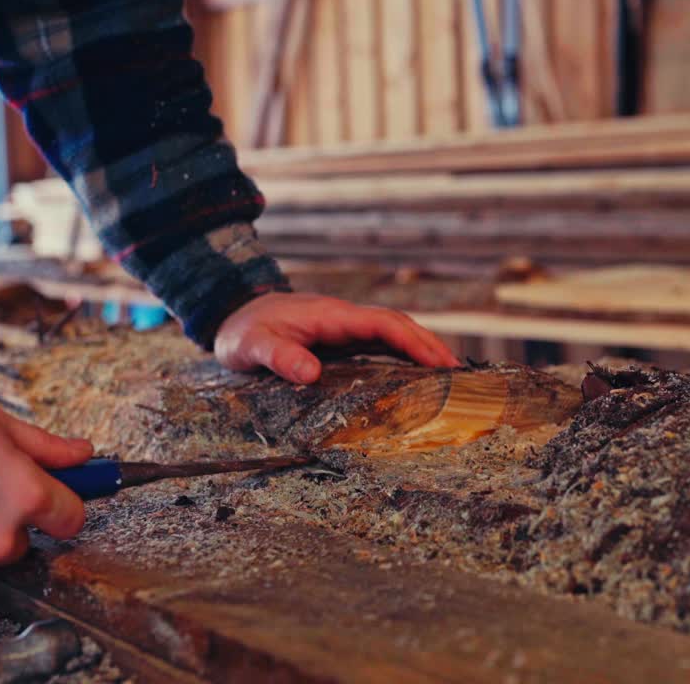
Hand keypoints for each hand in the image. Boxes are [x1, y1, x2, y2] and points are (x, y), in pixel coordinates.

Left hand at [215, 292, 460, 383]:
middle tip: (457, 374)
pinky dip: (404, 354)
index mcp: (331, 317)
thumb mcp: (251, 346)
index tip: (436, 362)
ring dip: (421, 349)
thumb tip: (311, 374)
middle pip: (398, 325)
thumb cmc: (243, 331)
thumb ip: (278, 356)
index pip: (383, 324)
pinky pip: (380, 344)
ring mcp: (345, 328)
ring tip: (448, 376)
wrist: (232, 314)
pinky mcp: (341, 338)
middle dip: (429, 345)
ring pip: (393, 333)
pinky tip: (416, 373)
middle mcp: (344, 318)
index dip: (413, 341)